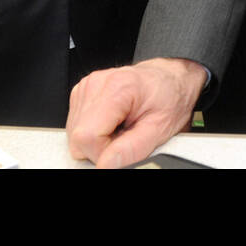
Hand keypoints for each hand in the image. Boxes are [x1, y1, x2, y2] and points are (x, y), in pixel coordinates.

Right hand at [66, 57, 206, 167]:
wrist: (170, 80)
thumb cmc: (169, 98)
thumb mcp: (160, 128)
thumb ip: (132, 149)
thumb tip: (106, 165)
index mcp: (117, 88)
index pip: (87, 136)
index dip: (103, 153)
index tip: (122, 148)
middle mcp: (97, 84)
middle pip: (78, 137)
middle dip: (100, 147)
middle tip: (125, 137)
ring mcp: (87, 86)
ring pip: (75, 134)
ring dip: (97, 139)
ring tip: (121, 128)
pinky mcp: (82, 93)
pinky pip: (77, 126)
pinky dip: (94, 130)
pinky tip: (113, 122)